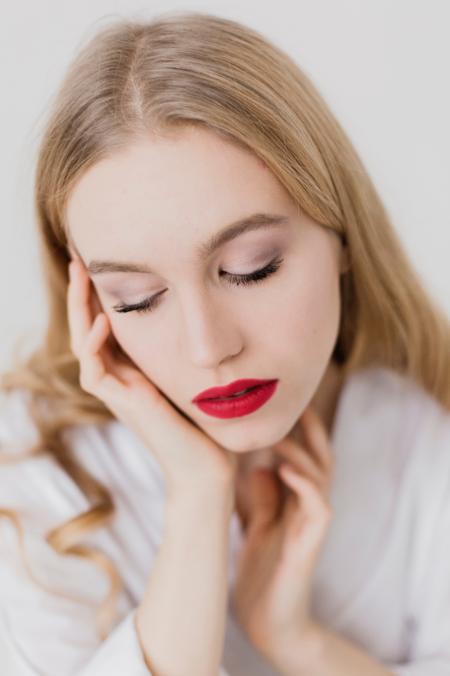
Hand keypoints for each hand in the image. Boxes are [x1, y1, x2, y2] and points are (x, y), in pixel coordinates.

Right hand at [66, 255, 237, 496]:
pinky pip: (93, 373)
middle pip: (87, 329)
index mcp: (135, 369)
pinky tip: (103, 320)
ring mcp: (119, 393)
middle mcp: (121, 378)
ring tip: (81, 274)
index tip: (105, 262)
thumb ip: (189, 349)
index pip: (108, 325)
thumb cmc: (208, 424)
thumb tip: (207, 314)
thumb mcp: (195, 373)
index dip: (101, 295)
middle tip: (80, 258)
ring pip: (82, 345)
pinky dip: (94, 346)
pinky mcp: (124, 406)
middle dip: (83, 294)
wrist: (208, 469)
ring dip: (79, 310)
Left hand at [231, 404, 333, 668]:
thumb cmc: (263, 574)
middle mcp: (308, 508)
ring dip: (301, 452)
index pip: (304, 457)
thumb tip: (260, 467)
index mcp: (296, 503)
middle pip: (320, 458)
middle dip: (310, 429)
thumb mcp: (259, 527)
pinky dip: (304, 485)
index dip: (298, 430)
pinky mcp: (311, 543)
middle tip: (294, 401)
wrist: (268, 622)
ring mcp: (312, 525)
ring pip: (321, 476)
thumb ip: (264, 499)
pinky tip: (283, 469)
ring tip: (279, 432)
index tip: (280, 402)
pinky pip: (318, 507)